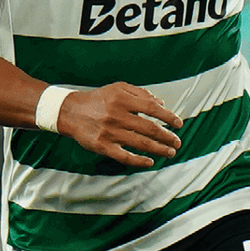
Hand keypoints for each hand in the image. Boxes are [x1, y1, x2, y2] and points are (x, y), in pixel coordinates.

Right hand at [57, 82, 183, 167]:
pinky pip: (124, 156)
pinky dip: (139, 160)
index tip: (178, 124)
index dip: (168, 117)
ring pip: (141, 143)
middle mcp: (117, 116)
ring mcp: (110, 133)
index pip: (152, 109)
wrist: (70, 112)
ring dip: (159, 149)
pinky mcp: (103, 146)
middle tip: (177, 142)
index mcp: (122, 100)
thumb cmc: (97, 100)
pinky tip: (150, 161)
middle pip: (149, 129)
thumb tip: (161, 103)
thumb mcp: (118, 88)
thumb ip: (140, 93)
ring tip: (170, 152)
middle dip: (167, 136)